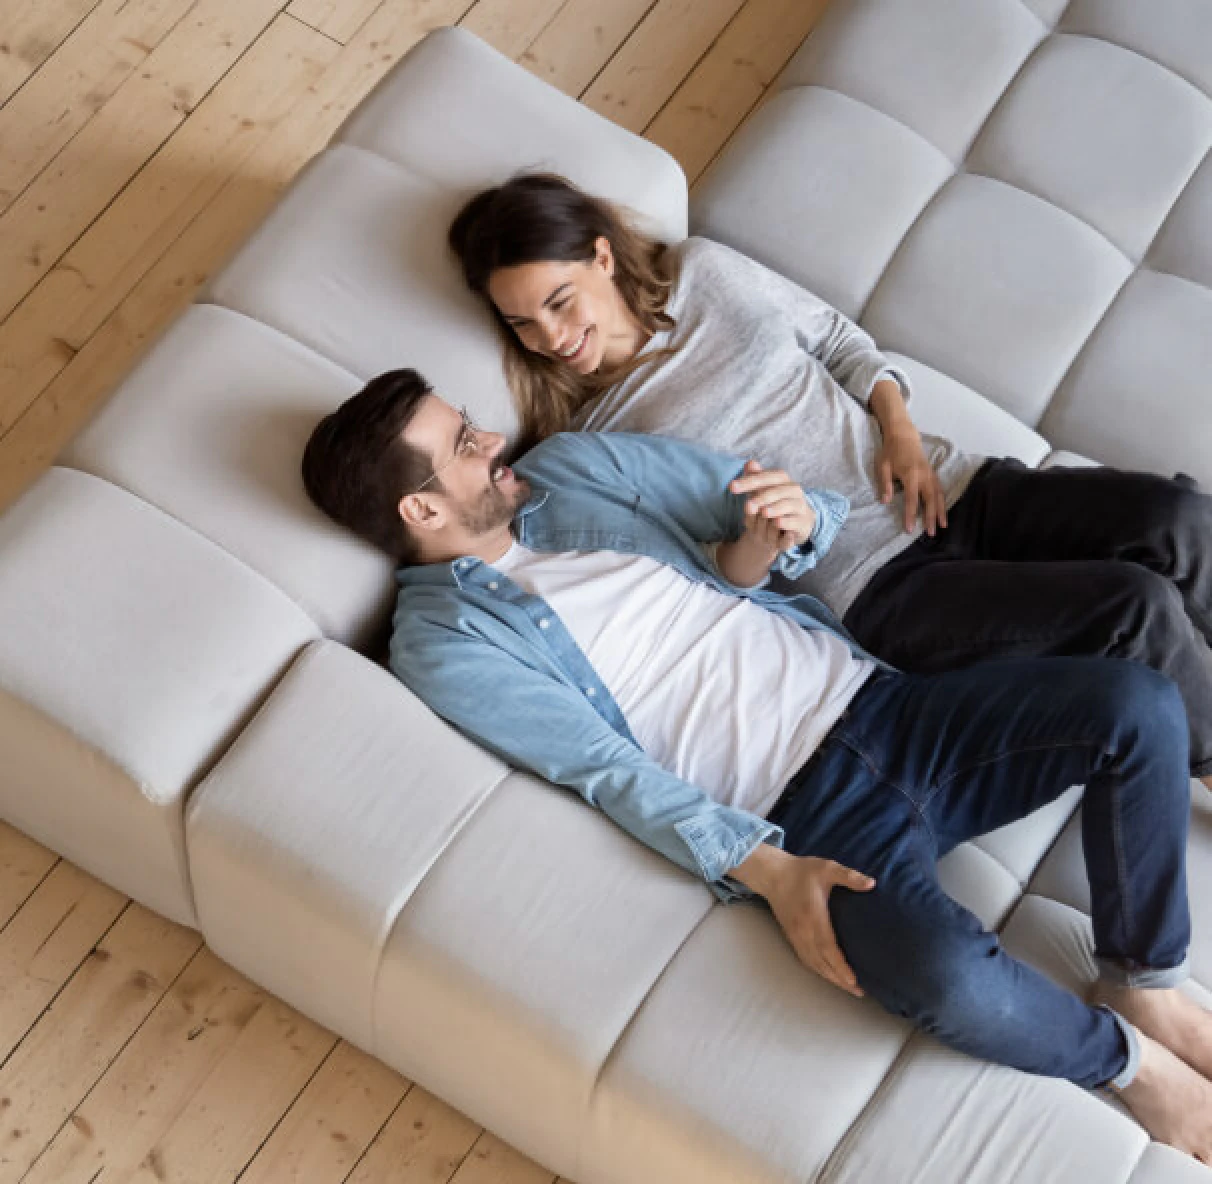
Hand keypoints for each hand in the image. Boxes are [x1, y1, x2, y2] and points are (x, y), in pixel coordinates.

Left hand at [729, 460, 816, 553]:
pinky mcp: (804, 523)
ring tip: (763, 512)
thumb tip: (749, 463)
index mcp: (782, 480)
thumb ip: (755, 478)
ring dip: (775, 508)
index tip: (732, 487)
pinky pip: (796, 521)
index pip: (766, 477)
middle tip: (748, 505)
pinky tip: (777, 523)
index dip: (749, 481)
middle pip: (778, 490)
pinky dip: (787, 522)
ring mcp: (800, 506)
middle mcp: (793, 490)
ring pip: (789, 505)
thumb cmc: (772, 504)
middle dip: (762, 497)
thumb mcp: (761, 491)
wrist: (791, 525)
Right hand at [731, 845, 874, 997]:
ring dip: (830, 978)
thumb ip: (849, 876)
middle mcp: (803, 930)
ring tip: (848, 988)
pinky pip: (805, 959)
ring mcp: (795, 935)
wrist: (772, 874)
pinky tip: (828, 975)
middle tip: (859, 991)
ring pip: (813, 964)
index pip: (828, 947)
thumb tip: (872, 883)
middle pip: (821, 962)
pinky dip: (818, 971)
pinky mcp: (791, 936)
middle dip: (840, 979)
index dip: (840, 966)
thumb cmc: (802, 871)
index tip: (854, 980)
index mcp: (813, 915)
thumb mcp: (827, 868)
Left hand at [875, 426, 946, 535]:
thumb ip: (886, 484)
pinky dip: (943, 502)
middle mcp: (924, 476)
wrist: (904, 435)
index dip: (911, 515)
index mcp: (911, 475)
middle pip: (929, 500)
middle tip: (930, 533)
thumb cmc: (891, 451)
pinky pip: (940, 490)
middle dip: (930, 517)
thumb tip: (885, 501)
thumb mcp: (883, 466)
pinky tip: (943, 512)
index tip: (909, 529)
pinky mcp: (933, 473)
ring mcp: (930, 474)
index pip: (912, 499)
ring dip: (940, 511)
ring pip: (938, 496)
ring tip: (942, 526)